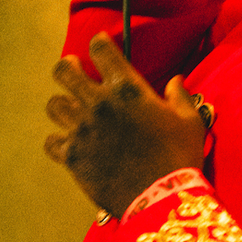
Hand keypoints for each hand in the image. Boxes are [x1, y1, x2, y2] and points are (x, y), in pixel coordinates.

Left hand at [44, 34, 207, 217]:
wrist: (161, 197)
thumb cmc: (180, 156)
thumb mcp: (190, 121)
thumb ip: (179, 97)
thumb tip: (175, 80)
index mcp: (127, 89)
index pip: (101, 49)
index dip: (99, 44)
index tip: (101, 46)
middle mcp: (98, 103)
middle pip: (63, 72)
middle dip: (67, 67)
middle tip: (74, 70)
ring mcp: (81, 130)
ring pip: (54, 105)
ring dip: (63, 104)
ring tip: (72, 109)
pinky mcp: (72, 156)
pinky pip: (52, 141)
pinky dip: (59, 141)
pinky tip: (70, 143)